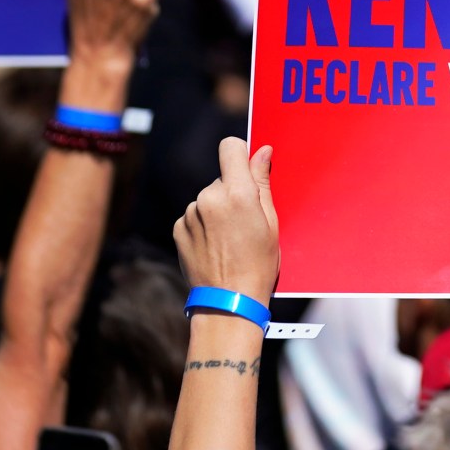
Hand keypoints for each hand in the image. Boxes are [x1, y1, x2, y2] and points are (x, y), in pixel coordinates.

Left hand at [174, 137, 279, 303]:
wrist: (228, 302)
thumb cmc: (258, 264)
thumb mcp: (270, 223)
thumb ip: (262, 183)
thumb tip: (261, 152)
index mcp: (236, 192)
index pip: (230, 147)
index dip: (240, 154)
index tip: (247, 170)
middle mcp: (208, 197)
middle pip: (222, 178)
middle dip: (233, 192)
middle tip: (244, 223)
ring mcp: (190, 213)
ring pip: (208, 198)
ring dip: (217, 210)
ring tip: (229, 240)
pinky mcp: (178, 228)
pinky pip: (194, 216)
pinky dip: (204, 226)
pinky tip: (214, 247)